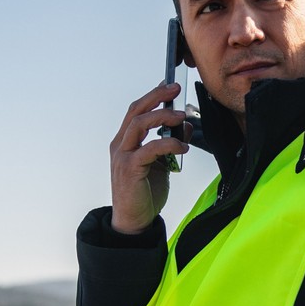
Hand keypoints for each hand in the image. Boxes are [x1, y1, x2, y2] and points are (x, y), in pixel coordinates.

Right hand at [109, 81, 188, 233]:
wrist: (134, 221)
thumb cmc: (145, 192)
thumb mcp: (162, 164)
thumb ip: (169, 145)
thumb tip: (184, 126)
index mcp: (125, 142)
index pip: (137, 111)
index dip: (152, 95)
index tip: (168, 84)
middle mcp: (120, 145)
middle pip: (136, 111)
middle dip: (156, 96)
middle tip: (175, 88)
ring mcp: (122, 156)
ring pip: (139, 124)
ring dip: (162, 116)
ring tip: (181, 116)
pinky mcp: (129, 169)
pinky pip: (149, 148)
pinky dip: (168, 143)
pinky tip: (182, 146)